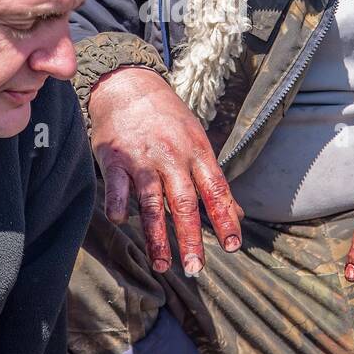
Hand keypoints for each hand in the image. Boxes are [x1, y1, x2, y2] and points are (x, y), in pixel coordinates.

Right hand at [88, 66, 243, 274]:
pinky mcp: (114, 157)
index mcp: (197, 152)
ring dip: (157, 237)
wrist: (129, 85)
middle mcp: (172, 156)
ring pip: (152, 202)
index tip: (232, 246)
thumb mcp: (197, 142)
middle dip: (191, 238)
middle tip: (195, 269)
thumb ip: (214, 180)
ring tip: (163, 265)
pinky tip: (121, 221)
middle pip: (185, 202)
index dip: (225, 219)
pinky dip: (119, 205)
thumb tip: (238, 215)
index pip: (216, 190)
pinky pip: (117, 186)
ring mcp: (142, 157)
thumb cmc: (167, 119)